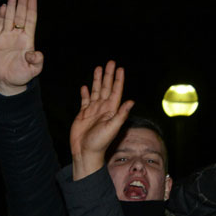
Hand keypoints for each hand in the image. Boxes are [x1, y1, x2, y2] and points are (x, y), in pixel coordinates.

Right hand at [0, 0, 42, 95]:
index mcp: (27, 40)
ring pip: (9, 17)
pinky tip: (4, 7)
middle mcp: (17, 35)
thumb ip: (36, 61)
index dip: (31, 8)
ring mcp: (6, 37)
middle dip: (22, 2)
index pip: (30, 20)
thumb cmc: (21, 76)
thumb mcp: (33, 70)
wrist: (7, 82)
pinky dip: (0, 16)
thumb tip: (35, 53)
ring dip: (12, 5)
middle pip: (20, 15)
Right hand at [69, 61, 133, 178]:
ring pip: (95, 91)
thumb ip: (121, 114)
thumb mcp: (113, 128)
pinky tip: (85, 87)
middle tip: (110, 62)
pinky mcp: (83, 115)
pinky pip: (84, 100)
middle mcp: (103, 108)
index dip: (118, 80)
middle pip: (106, 87)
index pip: (115, 91)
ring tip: (98, 68)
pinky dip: (85, 93)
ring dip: (97, 80)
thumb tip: (131, 101)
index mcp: (111, 110)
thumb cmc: (100, 143)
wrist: (85, 152)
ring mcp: (93, 111)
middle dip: (108, 75)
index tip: (120, 68)